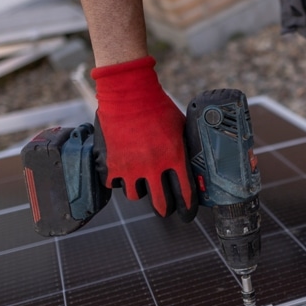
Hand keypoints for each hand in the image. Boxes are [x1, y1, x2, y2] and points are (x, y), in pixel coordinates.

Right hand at [91, 56, 196, 220]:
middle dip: (166, 209)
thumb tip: (194, 162)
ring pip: (136, 196)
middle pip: (161, 204)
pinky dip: (118, 180)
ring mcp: (130, 167)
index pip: (185, 194)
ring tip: (141, 183)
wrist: (128, 93)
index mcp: (175, 157)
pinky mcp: (111, 164)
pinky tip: (122, 172)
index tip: (188, 212)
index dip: (188, 207)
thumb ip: (184, 147)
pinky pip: (114, 184)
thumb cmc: (157, 106)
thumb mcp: (180, 126)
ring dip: (140, 191)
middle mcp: (153, 166)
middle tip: (166, 208)